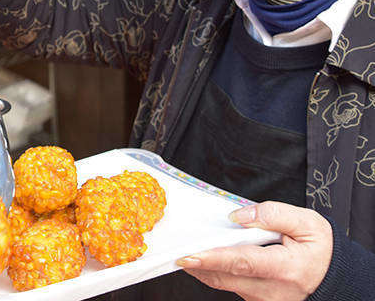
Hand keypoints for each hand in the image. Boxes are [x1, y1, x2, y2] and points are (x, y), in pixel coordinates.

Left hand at [176, 201, 332, 300]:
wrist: (333, 275)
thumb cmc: (319, 247)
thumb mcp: (306, 222)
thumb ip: (272, 214)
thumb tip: (237, 218)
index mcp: (286, 269)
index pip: (242, 263)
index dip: (213, 258)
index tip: (188, 255)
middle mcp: (273, 291)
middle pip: (225, 277)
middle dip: (197, 263)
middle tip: (173, 248)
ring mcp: (263, 300)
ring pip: (223, 283)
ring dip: (202, 266)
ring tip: (184, 247)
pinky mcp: (256, 300)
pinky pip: (228, 285)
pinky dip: (214, 270)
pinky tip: (204, 255)